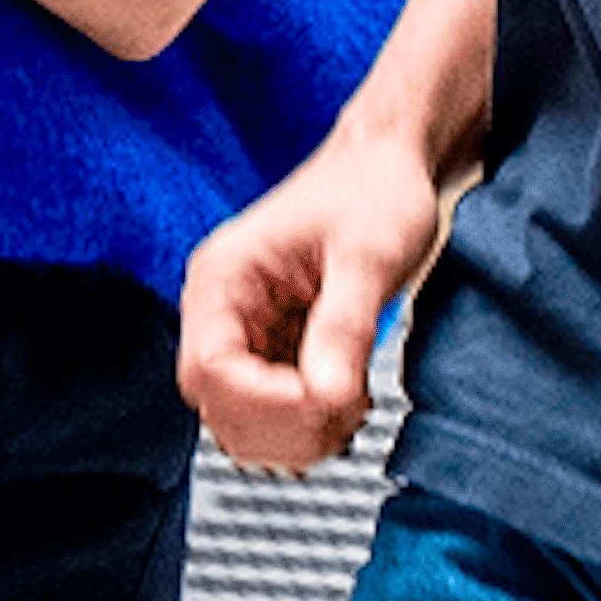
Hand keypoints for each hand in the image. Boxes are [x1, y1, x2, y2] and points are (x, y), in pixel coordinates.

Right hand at [178, 118, 446, 476]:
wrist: (389, 167)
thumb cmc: (374, 190)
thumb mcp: (368, 256)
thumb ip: (344, 325)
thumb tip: (326, 396)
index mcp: (224, 276)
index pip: (210, 368)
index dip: (266, 402)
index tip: (325, 401)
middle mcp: (222, 308)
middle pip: (218, 404)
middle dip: (284, 425)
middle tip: (348, 412)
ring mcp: (245, 331)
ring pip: (243, 418)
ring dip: (296, 432)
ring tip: (353, 406)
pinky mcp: (273, 347)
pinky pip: (273, 410)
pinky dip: (308, 423)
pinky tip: (350, 402)